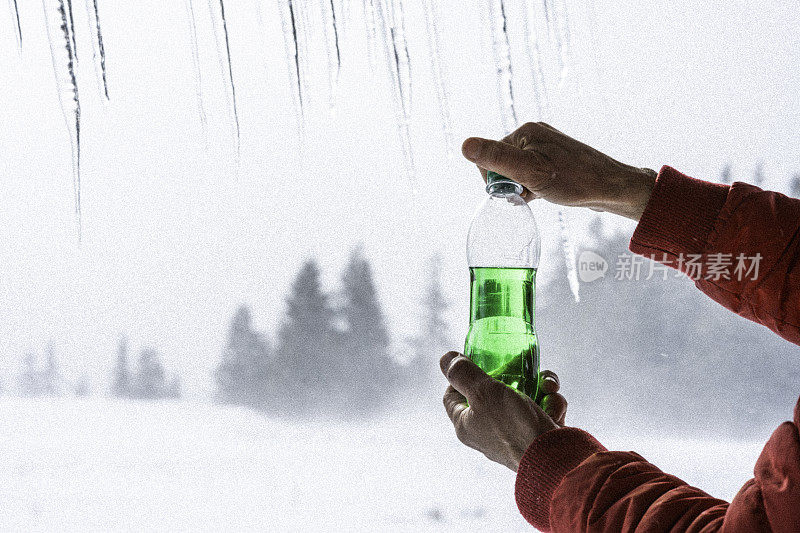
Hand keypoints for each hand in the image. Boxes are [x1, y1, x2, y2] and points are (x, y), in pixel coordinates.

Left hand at [440, 351, 567, 471]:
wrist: (554, 461)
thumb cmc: (514, 427)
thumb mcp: (483, 392)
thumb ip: (464, 374)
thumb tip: (445, 358)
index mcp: (465, 425)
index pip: (452, 396)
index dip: (460, 376)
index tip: (476, 362)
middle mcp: (486, 431)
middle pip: (491, 392)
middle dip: (511, 376)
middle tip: (518, 367)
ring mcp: (512, 435)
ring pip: (522, 397)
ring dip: (538, 388)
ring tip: (546, 388)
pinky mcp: (536, 436)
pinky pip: (540, 411)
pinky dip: (550, 405)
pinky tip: (554, 408)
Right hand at [462, 122, 656, 219]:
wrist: (613, 188)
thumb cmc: (576, 181)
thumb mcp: (532, 172)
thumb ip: (498, 159)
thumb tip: (465, 145)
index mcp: (525, 132)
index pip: (490, 157)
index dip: (497, 180)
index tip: (517, 191)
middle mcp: (533, 134)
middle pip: (502, 164)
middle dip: (510, 183)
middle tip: (530, 194)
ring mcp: (544, 146)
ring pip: (516, 171)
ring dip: (522, 187)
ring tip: (540, 193)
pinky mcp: (553, 159)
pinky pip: (530, 173)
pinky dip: (532, 186)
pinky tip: (545, 193)